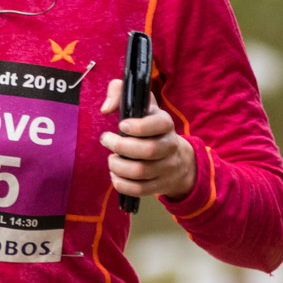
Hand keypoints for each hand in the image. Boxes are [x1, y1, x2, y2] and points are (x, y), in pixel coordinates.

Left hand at [99, 79, 196, 202]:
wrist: (176, 158)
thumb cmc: (148, 124)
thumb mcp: (140, 103)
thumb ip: (119, 92)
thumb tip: (106, 109)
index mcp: (165, 123)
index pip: (159, 124)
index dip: (139, 126)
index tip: (122, 125)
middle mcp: (169, 145)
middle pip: (147, 151)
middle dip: (121, 147)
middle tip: (106, 140)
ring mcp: (166, 168)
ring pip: (141, 172)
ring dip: (118, 166)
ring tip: (111, 159)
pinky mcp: (159, 185)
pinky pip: (139, 190)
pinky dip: (122, 184)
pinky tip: (115, 175)